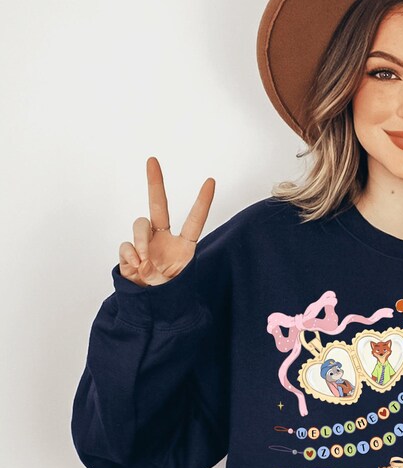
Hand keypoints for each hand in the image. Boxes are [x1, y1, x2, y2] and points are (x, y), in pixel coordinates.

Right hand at [119, 157, 214, 286]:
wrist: (151, 308)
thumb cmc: (169, 294)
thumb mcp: (175, 284)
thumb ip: (159, 267)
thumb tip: (140, 256)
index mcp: (184, 245)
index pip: (194, 220)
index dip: (202, 202)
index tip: (211, 181)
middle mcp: (164, 239)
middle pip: (158, 205)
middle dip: (155, 182)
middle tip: (152, 160)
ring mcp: (145, 243)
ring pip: (140, 224)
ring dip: (141, 241)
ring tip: (145, 263)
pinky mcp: (129, 252)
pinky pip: (126, 246)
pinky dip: (131, 257)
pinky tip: (137, 269)